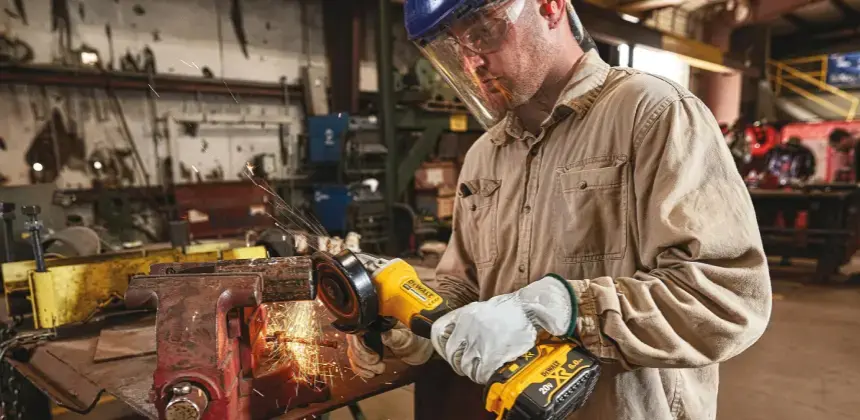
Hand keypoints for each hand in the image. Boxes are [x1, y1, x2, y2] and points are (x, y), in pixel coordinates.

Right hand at [346, 322, 433, 377]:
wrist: (420, 349)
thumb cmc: (416, 338)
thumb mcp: (408, 337)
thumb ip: (396, 336)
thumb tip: (384, 334)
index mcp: (377, 320)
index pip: (358, 327)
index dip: (359, 344)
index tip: (372, 356)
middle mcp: (368, 328)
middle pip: (352, 342)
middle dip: (362, 357)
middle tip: (377, 363)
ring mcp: (366, 340)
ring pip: (352, 352)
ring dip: (362, 365)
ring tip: (379, 369)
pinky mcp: (366, 352)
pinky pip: (355, 361)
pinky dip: (360, 369)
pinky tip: (370, 373)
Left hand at [430, 276, 575, 383]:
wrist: (531, 309)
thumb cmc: (512, 310)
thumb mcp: (484, 308)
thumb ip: (470, 322)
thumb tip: (460, 336)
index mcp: (464, 315)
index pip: (439, 333)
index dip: (441, 345)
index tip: (447, 351)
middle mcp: (467, 328)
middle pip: (451, 353)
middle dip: (458, 361)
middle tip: (467, 364)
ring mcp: (478, 343)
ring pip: (463, 366)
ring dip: (471, 370)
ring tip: (480, 369)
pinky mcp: (490, 356)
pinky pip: (478, 373)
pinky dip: (482, 376)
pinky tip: (489, 372)